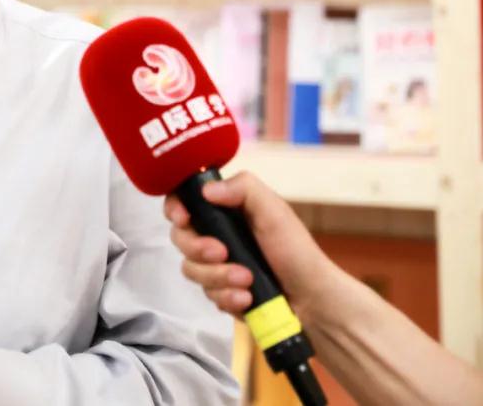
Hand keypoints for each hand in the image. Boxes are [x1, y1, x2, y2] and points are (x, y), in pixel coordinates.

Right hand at [163, 171, 337, 318]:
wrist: (313, 300)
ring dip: (218, 276)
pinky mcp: (221, 292)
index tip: (184, 218)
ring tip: (247, 281)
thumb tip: (206, 190)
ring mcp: (216, 266)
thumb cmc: (295, 249)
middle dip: (198, 248)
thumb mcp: (274, 210)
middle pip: (180, 238)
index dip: (175, 208)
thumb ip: (243, 189)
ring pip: (191, 270)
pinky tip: (246, 299)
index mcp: (225, 211)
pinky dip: (226, 297)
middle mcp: (215, 235)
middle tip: (223, 253)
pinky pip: (208, 295)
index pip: (183, 202)